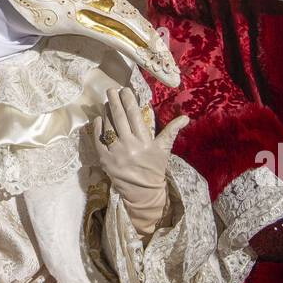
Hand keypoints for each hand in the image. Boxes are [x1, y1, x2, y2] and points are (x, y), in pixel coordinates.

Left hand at [91, 88, 187, 236]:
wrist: (143, 193)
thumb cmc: (154, 168)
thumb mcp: (164, 149)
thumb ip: (172, 131)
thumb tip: (185, 117)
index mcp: (145, 142)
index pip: (134, 115)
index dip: (129, 100)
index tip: (125, 90)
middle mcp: (130, 146)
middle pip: (119, 118)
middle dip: (114, 101)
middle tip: (111, 89)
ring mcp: (116, 154)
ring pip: (108, 126)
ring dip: (106, 112)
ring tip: (107, 102)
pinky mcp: (105, 161)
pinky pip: (98, 140)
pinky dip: (97, 128)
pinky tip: (99, 118)